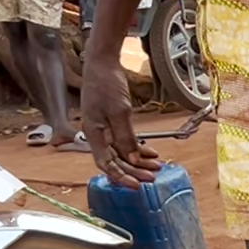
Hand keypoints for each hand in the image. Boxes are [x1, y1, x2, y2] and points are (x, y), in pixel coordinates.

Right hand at [82, 59, 159, 187]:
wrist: (102, 63)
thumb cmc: (106, 83)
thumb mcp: (119, 112)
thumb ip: (125, 137)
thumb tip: (131, 159)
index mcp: (92, 133)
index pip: (105, 164)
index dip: (121, 176)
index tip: (137, 185)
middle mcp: (96, 134)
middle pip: (115, 160)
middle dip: (134, 170)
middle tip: (152, 176)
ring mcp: (104, 128)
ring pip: (121, 152)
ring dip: (138, 160)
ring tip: (156, 166)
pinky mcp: (111, 122)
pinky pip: (124, 141)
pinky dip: (137, 148)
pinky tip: (151, 153)